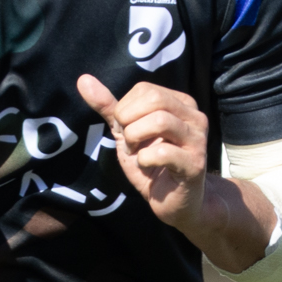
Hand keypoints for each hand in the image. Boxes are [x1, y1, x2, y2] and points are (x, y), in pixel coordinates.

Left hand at [75, 73, 209, 225]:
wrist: (175, 201)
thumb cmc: (152, 163)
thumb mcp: (126, 132)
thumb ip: (108, 107)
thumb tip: (83, 80)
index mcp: (181, 103)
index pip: (144, 89)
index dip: (125, 109)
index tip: (128, 130)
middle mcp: (195, 117)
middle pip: (153, 99)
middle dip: (128, 121)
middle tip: (130, 142)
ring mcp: (198, 140)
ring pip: (159, 121)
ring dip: (135, 139)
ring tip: (138, 154)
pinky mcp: (195, 164)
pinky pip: (162, 152)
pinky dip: (144, 160)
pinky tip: (148, 167)